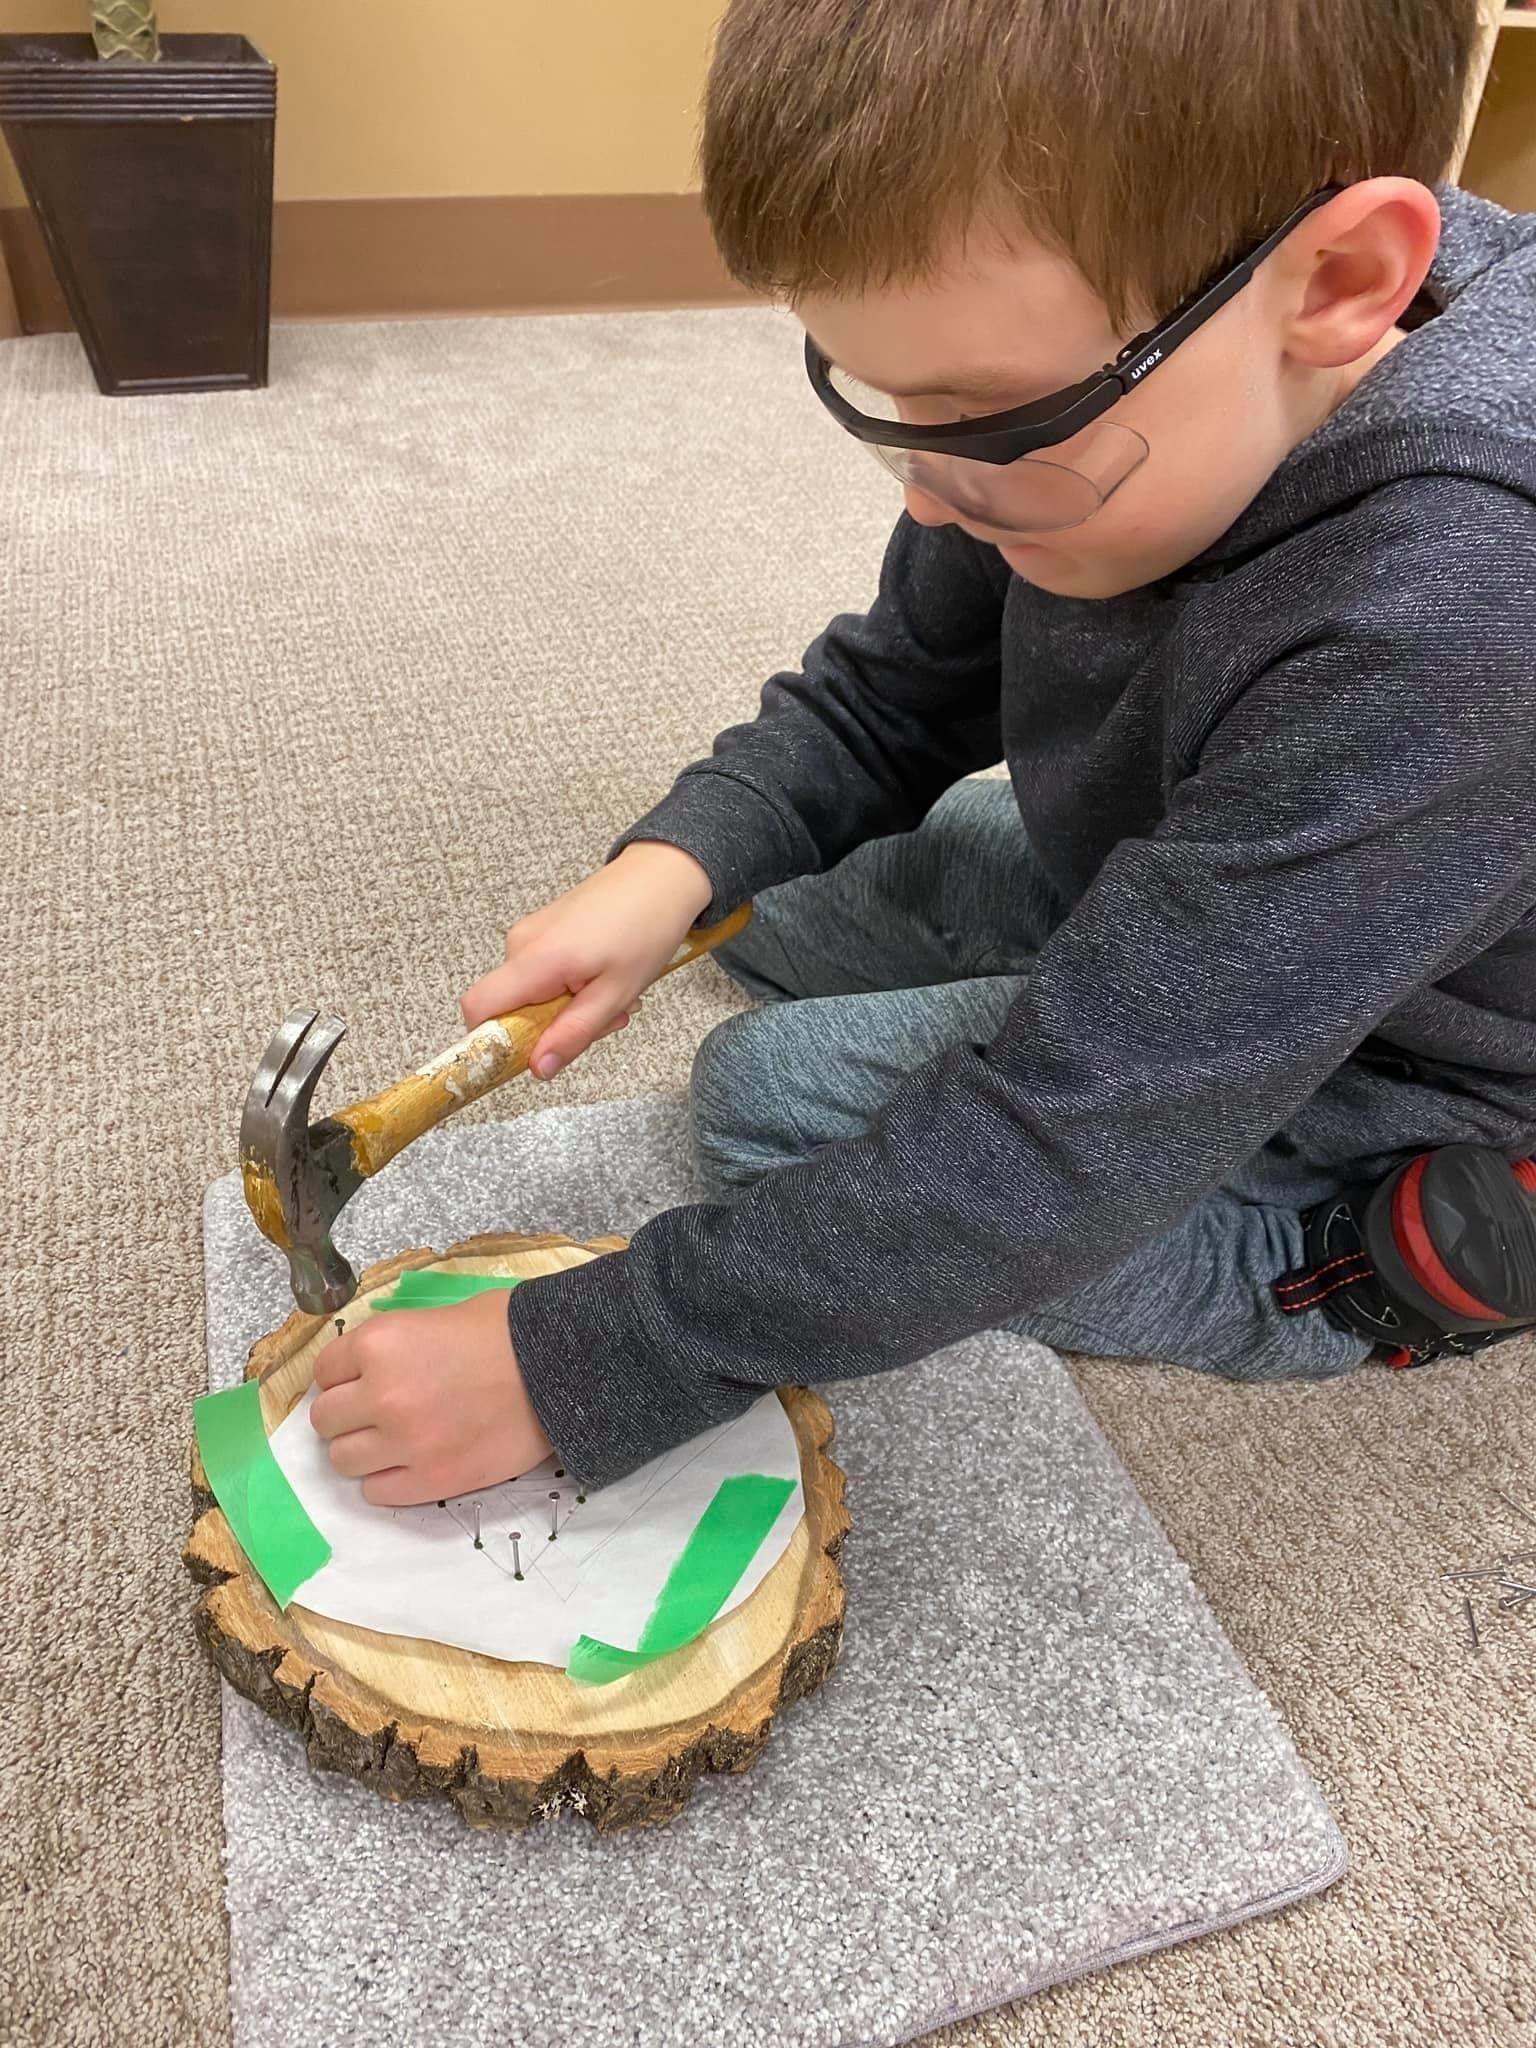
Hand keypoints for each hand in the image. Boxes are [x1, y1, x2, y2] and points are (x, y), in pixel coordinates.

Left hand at [309, 1292, 552, 1505]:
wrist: (561, 1369)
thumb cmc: (507, 1331)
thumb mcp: (438, 1317)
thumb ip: (395, 1344)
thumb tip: (369, 1367)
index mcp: (379, 1344)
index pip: (324, 1371)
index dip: (344, 1375)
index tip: (363, 1379)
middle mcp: (380, 1394)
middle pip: (326, 1420)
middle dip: (348, 1415)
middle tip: (378, 1411)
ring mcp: (403, 1443)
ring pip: (343, 1461)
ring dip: (363, 1450)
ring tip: (395, 1440)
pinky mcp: (430, 1482)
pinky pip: (376, 1493)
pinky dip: (388, 1479)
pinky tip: (413, 1462)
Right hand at [460, 840, 713, 1078]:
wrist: (662, 874)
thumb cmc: (646, 927)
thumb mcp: (616, 993)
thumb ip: (573, 1034)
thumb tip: (537, 1068)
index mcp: (536, 958)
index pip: (478, 1008)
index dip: (492, 1040)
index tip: (532, 1054)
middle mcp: (521, 943)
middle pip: (510, 1009)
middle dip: (553, 1027)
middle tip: (606, 1017)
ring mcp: (529, 935)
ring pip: (531, 996)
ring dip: (570, 1007)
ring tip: (614, 993)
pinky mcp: (541, 932)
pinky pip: (542, 977)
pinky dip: (571, 988)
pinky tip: (605, 977)